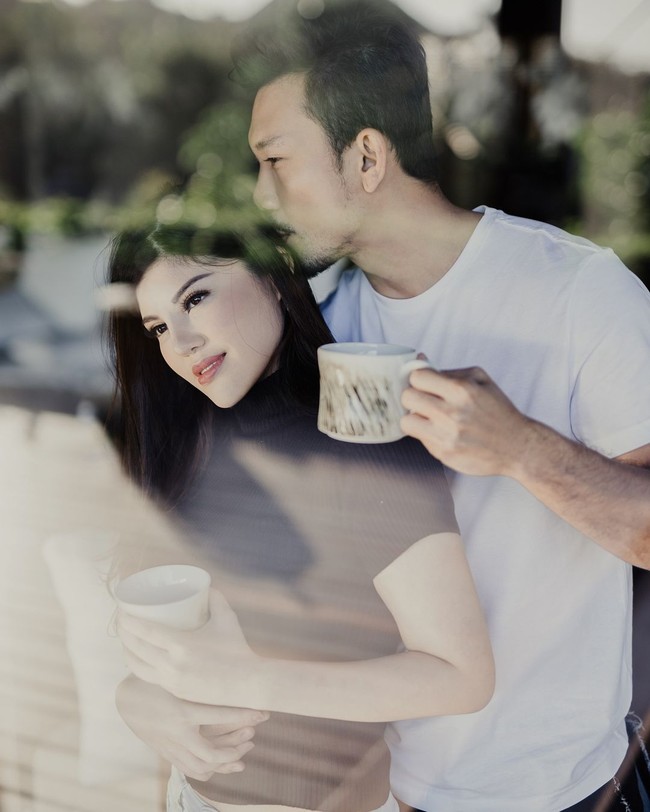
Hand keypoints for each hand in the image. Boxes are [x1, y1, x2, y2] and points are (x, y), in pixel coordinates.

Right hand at [115, 674, 268, 780]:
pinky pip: (191, 769)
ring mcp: (172, 746)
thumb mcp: (178, 669)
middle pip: (212, 752)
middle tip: (252, 737)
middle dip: (236, 747)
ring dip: (225, 762)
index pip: (220, 715)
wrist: (127, 699)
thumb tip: (229, 638)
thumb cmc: (158, 676)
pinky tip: (225, 763)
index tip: (263, 712)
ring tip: (243, 754)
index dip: (244, 715)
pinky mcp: (168, 753)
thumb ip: (202, 665)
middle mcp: (178, 732)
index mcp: (183, 709)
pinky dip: (210, 770)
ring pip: (202, 765)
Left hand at [117, 589, 256, 704]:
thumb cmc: (238, 648)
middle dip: (123, 634)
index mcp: (181, 646)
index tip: (121, 611)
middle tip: (121, 620)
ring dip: (127, 652)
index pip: (145, 632)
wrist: (247, 684)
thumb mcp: (227, 618)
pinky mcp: (175, 692)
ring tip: (125, 640)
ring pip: (138, 667)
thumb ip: (215, 599)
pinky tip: (138, 660)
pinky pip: (149, 678)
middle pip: (136, 649)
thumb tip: (205, 586)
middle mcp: (172, 666)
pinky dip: (139, 666)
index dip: (128, 621)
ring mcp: (172, 682)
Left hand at [400, 365, 531, 475]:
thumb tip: (420, 358)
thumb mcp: (480, 380)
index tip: (425, 384)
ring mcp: (446, 435)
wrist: (517, 447)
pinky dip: (427, 435)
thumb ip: (448, 370)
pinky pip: (419, 439)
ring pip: (406, 421)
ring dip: (415, 418)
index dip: (419, 379)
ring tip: (430, 419)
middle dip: (414, 397)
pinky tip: (443, 433)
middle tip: (425, 401)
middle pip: (407, 397)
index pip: (417, 376)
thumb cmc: (498, 411)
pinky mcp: (444, 453)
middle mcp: (452, 412)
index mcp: (461, 390)